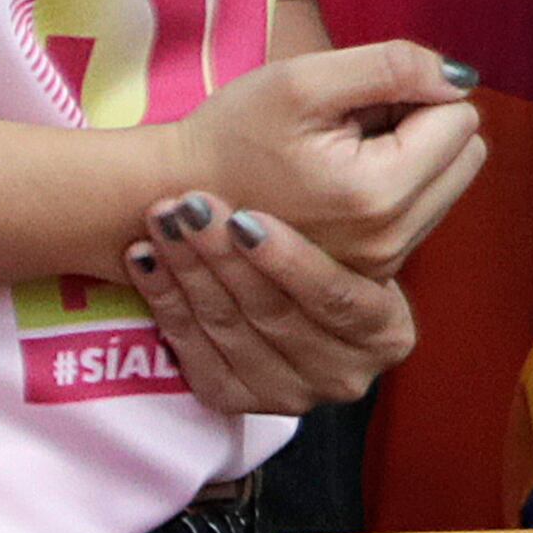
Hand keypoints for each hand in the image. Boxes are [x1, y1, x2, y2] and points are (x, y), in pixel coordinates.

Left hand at [120, 196, 414, 414]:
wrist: (290, 291)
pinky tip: (143, 258)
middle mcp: (343, 376)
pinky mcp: (234, 401)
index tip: (246, 216)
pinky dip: (164, 300)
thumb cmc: (334, 242)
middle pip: (274, 312)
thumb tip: (389, 130)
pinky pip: (191, 349)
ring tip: (162, 220)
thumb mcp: (364, 230)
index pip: (336, 298)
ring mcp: (288, 395)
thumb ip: (363, 206)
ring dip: (188, 270)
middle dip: (225, 254)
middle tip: (189, 205)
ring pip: (228, 327)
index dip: (289, 258)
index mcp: (386, 335)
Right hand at [164, 43, 484, 280]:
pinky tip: (338, 181)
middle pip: (466, 151)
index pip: (460, 118)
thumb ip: (394, 66)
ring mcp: (383, 264)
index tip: (351, 109)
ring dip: (408, 155)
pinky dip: (395, 183)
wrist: (174, 196)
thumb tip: (464, 78)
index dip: (411, 96)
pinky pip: (423, 205)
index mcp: (378, 196)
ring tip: (336, 156)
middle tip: (347, 129)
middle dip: (420, 126)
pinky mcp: (374, 269)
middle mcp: (390, 243)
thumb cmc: (234, 132)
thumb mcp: (305, 80)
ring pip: (449, 178)